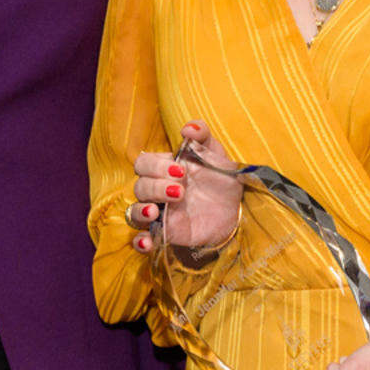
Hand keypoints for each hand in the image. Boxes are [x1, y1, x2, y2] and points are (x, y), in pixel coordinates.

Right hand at [125, 122, 242, 255]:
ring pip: (134, 212)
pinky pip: (141, 239)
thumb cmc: (220, 178)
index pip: (143, 163)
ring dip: (141, 211)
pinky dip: (139, 241)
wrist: (235, 209)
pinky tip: (147, 241)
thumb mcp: (216, 154)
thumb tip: (187, 128)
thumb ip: (202, 135)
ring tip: (155, 212)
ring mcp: (158, 214)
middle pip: (139, 187)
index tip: (181, 171)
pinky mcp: (164, 234)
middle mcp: (156, 191)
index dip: (156, 167)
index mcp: (164, 169)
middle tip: (180, 190)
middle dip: (156, 188)